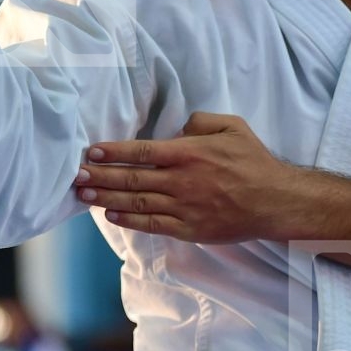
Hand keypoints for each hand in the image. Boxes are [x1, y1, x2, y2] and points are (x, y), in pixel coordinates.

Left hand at [73, 112, 320, 243]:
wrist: (275, 201)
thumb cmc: (254, 161)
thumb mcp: (232, 126)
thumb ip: (201, 121)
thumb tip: (178, 127)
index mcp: (189, 153)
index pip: (141, 151)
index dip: (113, 152)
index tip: (91, 152)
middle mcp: (181, 180)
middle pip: (132, 179)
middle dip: (100, 177)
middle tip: (76, 176)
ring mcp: (184, 207)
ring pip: (137, 202)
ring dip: (107, 198)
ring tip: (84, 195)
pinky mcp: (189, 228)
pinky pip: (152, 224)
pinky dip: (129, 220)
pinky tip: (112, 215)